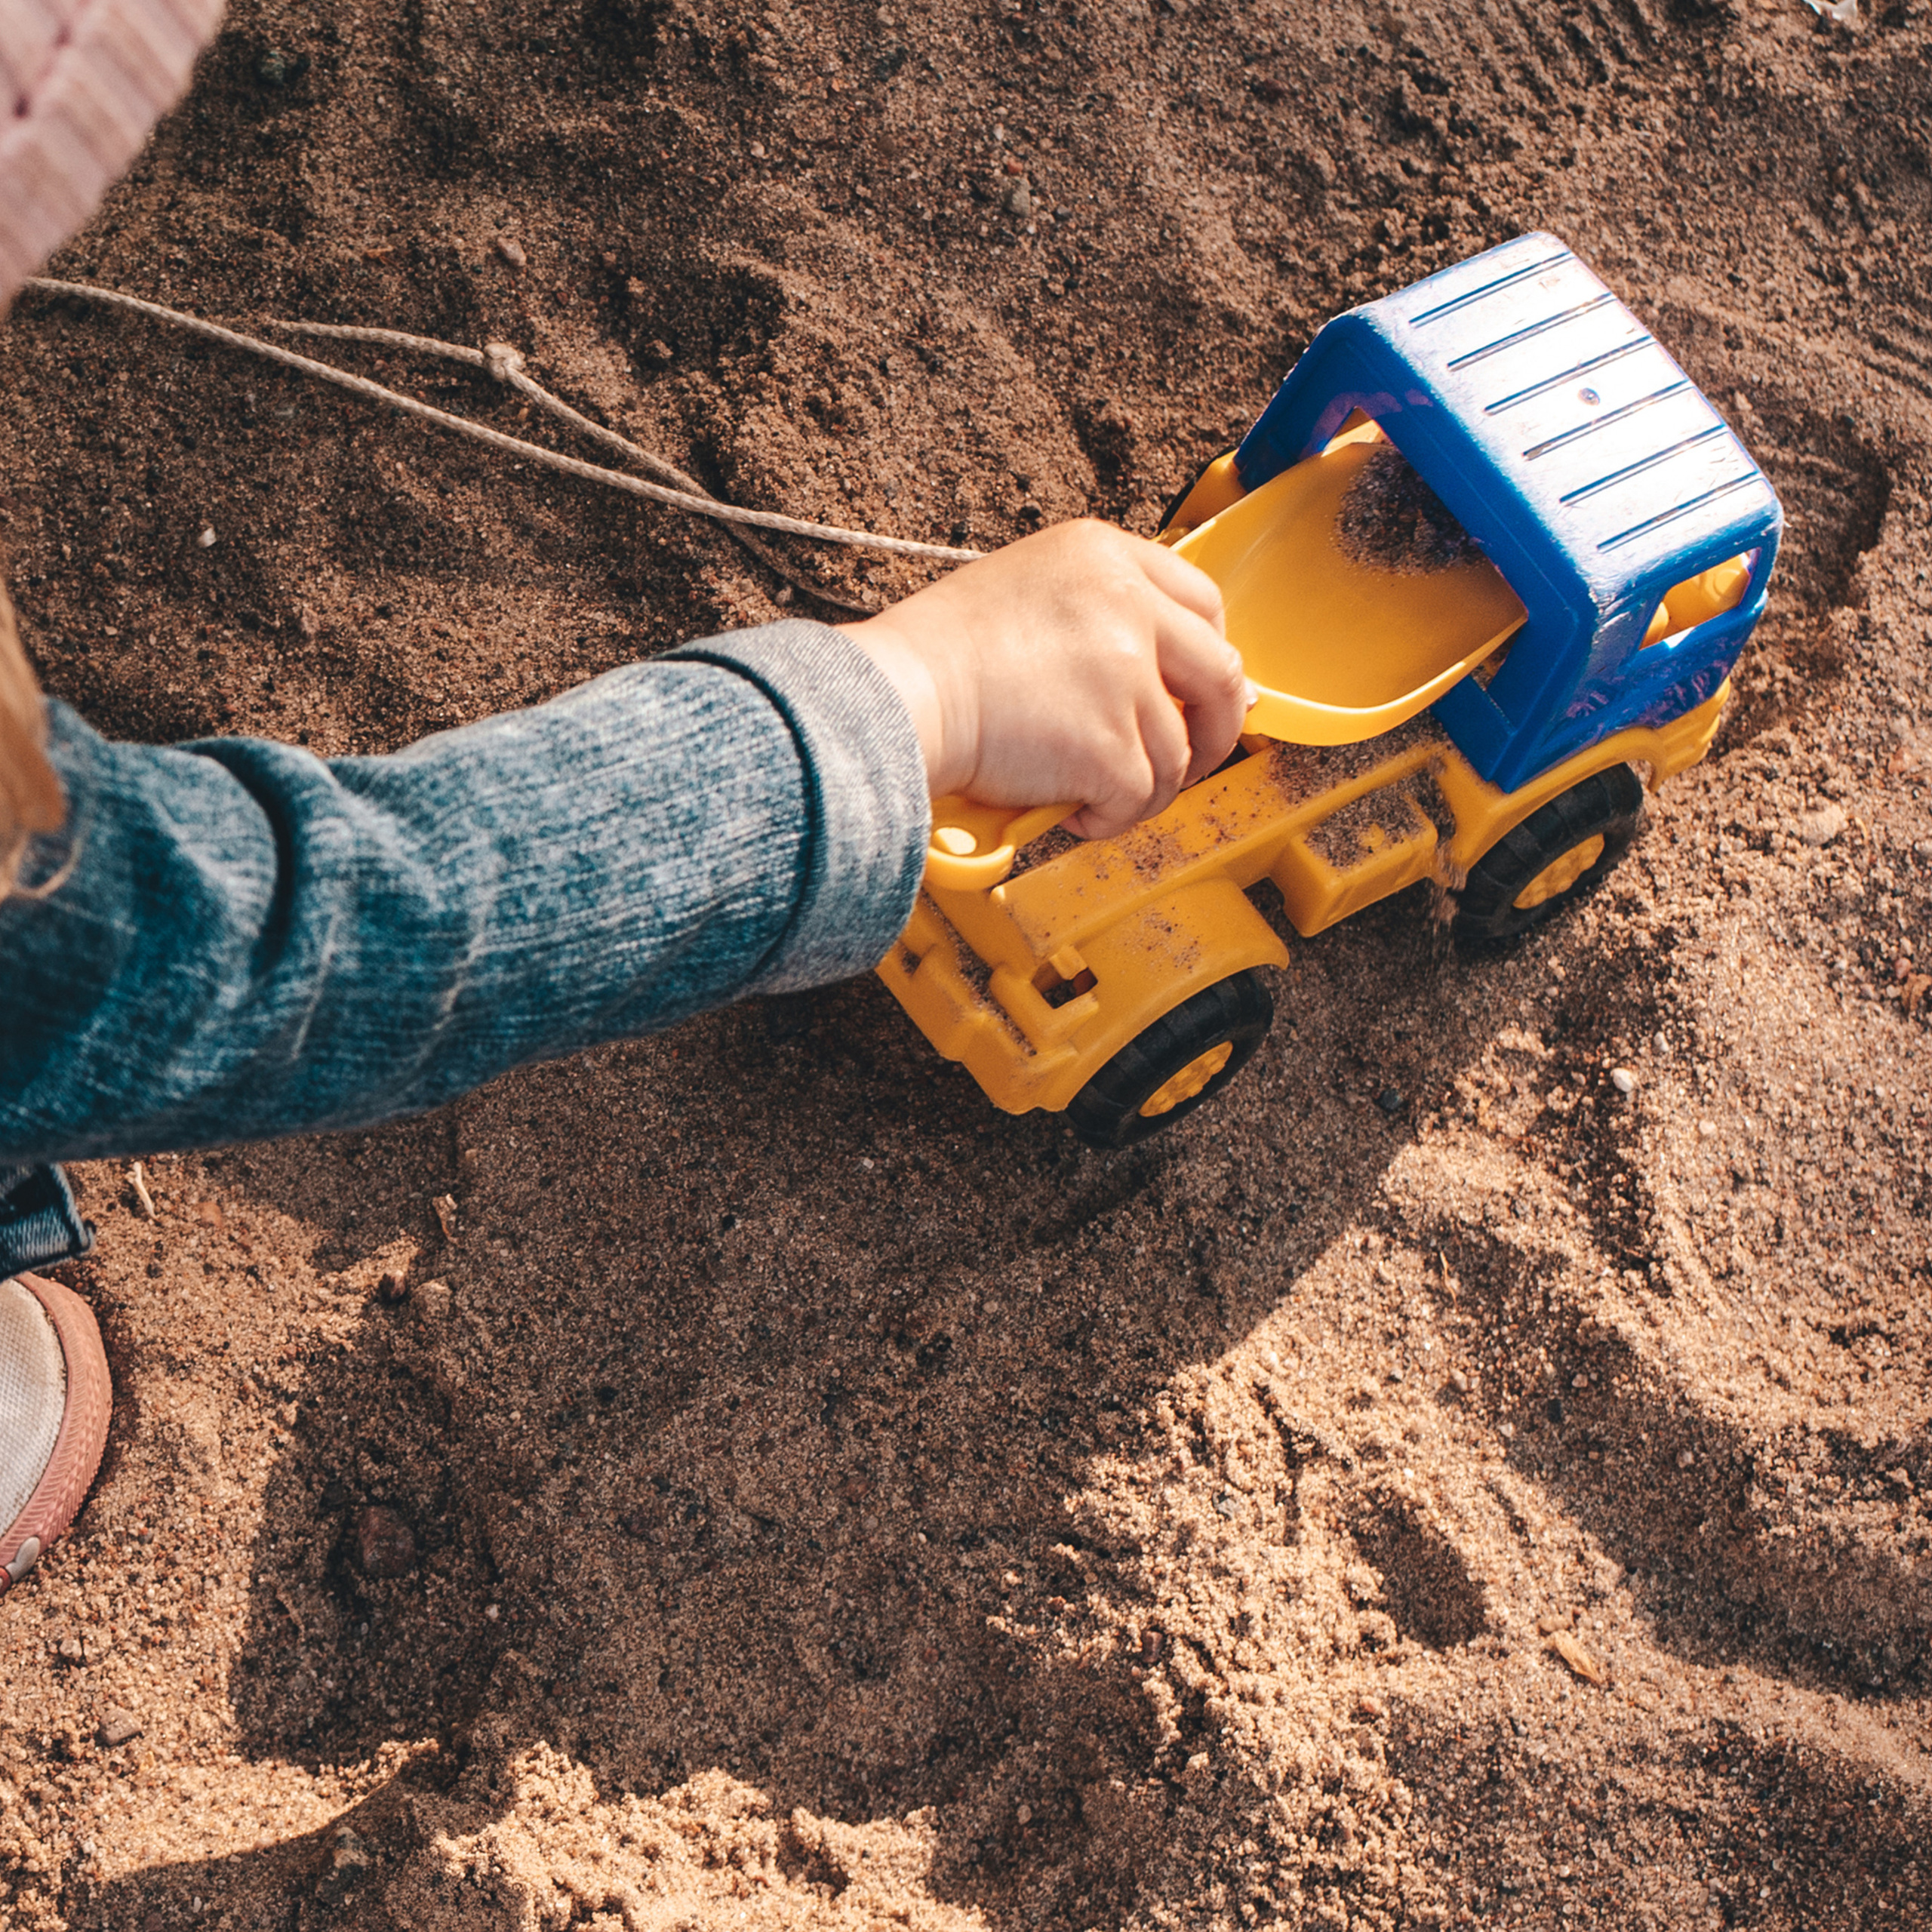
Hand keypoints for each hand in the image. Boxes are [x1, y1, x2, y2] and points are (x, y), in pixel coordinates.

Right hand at [843, 519, 1249, 839]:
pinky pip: (1140, 799)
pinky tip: (1070, 809)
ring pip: (1177, 754)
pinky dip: (1108, 817)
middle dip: (1215, 732)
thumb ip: (1102, 617)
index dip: (1211, 660)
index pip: (1204, 603)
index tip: (1201, 696)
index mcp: (1107, 557)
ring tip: (1090, 793)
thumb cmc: (942, 654)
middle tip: (1186, 762)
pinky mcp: (1112, 746)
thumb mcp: (1033, 593)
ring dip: (1143, 788)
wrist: (902, 695)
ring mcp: (1126, 677)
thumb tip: (1163, 680)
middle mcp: (1128, 607)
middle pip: (1221, 677)